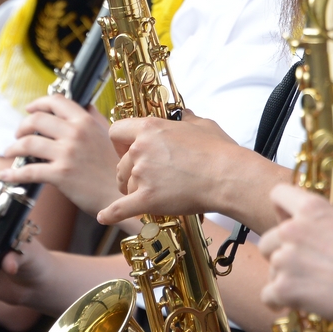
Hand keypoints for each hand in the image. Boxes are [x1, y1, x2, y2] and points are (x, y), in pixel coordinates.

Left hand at [0, 96, 120, 215]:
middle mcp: (75, 133)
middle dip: (22, 126)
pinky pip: (28, 171)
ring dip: (13, 147)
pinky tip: (5, 176)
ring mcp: (67, 154)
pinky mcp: (60, 175)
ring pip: (28, 143)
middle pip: (37, 120)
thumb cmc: (117, 168)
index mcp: (85, 121)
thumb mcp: (109, 136)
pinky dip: (13, 174)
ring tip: (9, 153)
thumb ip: (95, 119)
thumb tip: (86, 105)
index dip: (38, 103)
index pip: (56, 102)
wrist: (121, 196)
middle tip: (18, 134)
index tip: (29, 109)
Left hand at [96, 110, 257, 224]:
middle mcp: (141, 149)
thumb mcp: (202, 124)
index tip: (127, 149)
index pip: (117, 131)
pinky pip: (121, 208)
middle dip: (128, 172)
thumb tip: (184, 115)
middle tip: (144, 178)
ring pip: (125, 185)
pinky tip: (105, 217)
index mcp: (150, 128)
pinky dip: (112, 214)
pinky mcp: (147, 199)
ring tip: (152, 194)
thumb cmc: (219, 151)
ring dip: (134, 190)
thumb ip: (186, 118)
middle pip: (120, 163)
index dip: (120, 142)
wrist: (228, 176)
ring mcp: (142, 174)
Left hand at [260, 182, 332, 326]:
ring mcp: (285, 259)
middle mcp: (292, 229)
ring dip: (284, 279)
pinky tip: (295, 304)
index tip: (291, 225)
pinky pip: (267, 296)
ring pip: (270, 269)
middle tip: (305, 267)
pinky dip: (279, 302)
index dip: (282, 210)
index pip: (277, 195)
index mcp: (312, 208)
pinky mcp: (284, 287)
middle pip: (267, 240)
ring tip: (309, 288)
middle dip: (281, 253)